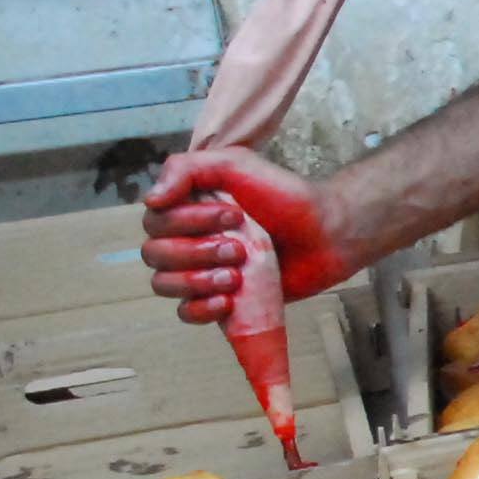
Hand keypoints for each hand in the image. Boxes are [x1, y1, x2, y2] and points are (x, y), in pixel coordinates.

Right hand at [141, 149, 359, 323]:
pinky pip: (187, 313)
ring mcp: (203, 272)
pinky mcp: (222, 299)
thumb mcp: (235, 165)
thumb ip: (187, 169)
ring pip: (165, 284)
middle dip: (196, 252)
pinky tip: (226, 301)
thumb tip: (150, 200)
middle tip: (238, 249)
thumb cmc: (285, 196)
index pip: (155, 222)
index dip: (189, 221)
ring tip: (234, 276)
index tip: (235, 215)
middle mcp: (187, 240)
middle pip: (156, 254)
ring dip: (197, 281)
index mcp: (185, 209)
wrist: (329, 232)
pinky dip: (200, 308)